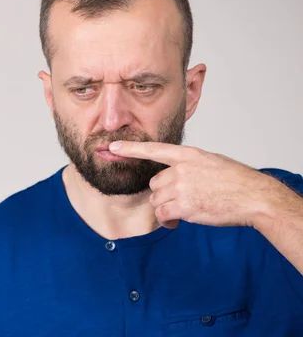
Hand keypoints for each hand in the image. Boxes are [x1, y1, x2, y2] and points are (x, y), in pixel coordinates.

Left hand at [108, 141, 280, 228]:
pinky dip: (167, 221)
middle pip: (155, 184)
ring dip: (166, 209)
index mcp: (188, 155)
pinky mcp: (183, 206)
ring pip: (157, 200)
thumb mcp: (211, 162)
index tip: (113, 147)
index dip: (131, 148)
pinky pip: (162, 215)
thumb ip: (189, 166)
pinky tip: (178, 221)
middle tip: (183, 200)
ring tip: (186, 210)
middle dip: (164, 194)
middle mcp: (181, 169)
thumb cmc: (237, 181)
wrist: (253, 197)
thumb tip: (175, 176)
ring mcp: (182, 187)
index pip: (154, 149)